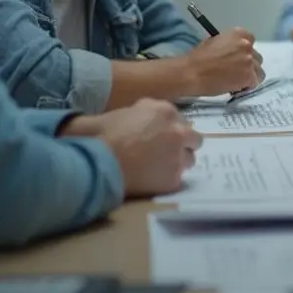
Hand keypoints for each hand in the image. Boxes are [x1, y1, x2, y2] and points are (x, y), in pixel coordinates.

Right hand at [88, 99, 203, 196]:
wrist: (99, 163)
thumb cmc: (100, 135)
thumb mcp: (118, 112)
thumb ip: (137, 112)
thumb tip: (132, 117)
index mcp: (164, 111)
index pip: (179, 120)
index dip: (169, 129)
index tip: (160, 136)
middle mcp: (178, 132)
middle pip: (193, 139)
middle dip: (182, 145)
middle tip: (165, 152)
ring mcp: (178, 156)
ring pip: (189, 160)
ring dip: (178, 163)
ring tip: (159, 169)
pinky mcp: (174, 179)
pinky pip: (176, 180)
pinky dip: (166, 181)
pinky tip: (151, 182)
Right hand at [182, 28, 263, 93]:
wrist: (191, 72)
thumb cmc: (198, 58)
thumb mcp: (214, 42)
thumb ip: (228, 45)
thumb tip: (233, 53)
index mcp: (238, 34)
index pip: (250, 41)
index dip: (245, 52)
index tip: (238, 59)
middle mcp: (247, 45)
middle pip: (256, 57)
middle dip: (248, 65)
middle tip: (236, 72)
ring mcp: (249, 61)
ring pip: (259, 71)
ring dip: (250, 76)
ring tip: (236, 81)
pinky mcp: (249, 76)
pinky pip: (254, 82)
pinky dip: (247, 86)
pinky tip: (236, 87)